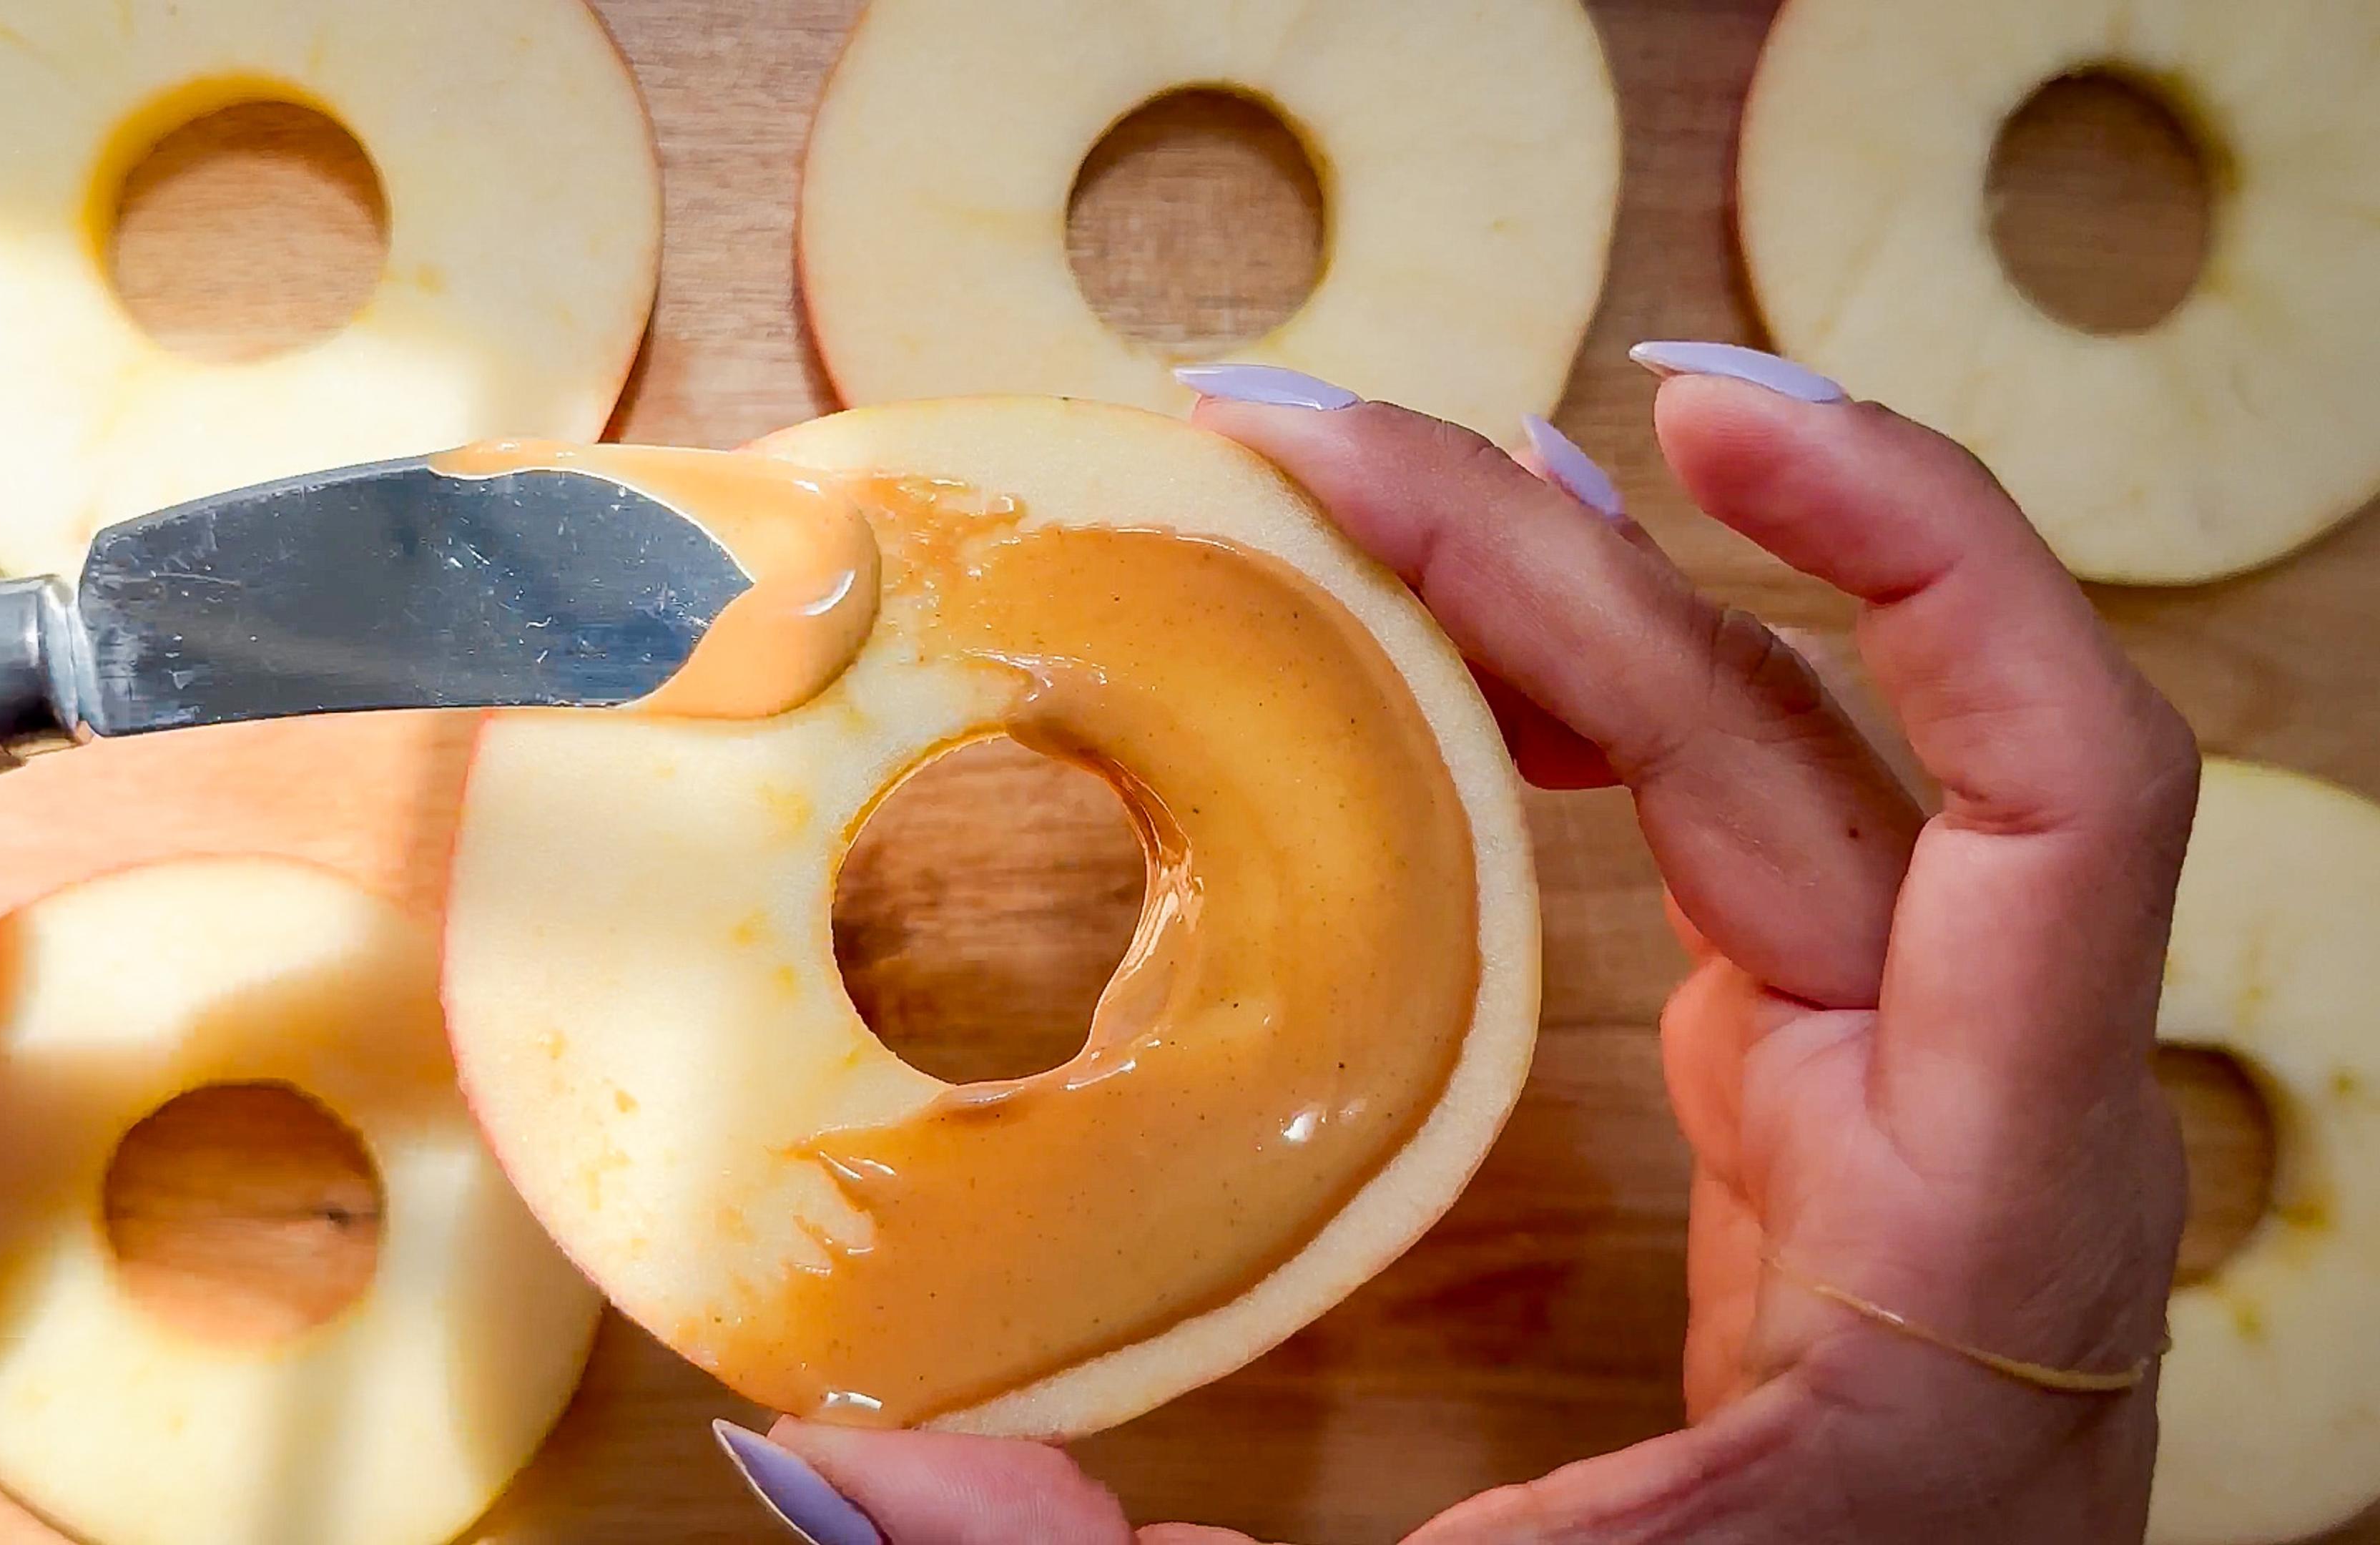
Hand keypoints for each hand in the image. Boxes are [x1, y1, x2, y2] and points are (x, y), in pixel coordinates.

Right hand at [713, 347, 2194, 1543]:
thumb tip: (821, 1457)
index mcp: (1969, 1223)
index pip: (2051, 801)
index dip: (1920, 556)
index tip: (1696, 418)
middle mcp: (1978, 1106)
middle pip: (1812, 728)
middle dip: (1562, 553)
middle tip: (1304, 447)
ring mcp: (1905, 1081)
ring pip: (1776, 745)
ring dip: (1575, 591)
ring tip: (1358, 487)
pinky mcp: (1828, 1087)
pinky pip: (1741, 824)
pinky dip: (1603, 702)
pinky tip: (1472, 650)